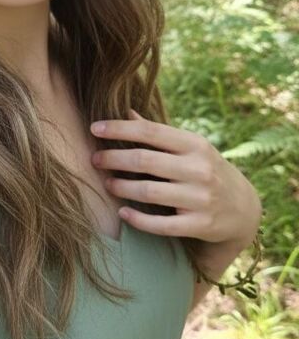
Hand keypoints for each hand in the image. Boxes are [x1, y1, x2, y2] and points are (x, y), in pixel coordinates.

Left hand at [90, 108, 261, 246]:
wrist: (243, 208)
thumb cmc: (206, 171)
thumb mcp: (191, 148)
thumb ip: (159, 133)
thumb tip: (126, 112)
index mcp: (195, 145)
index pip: (150, 132)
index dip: (119, 129)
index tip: (94, 128)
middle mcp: (199, 169)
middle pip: (145, 161)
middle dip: (114, 159)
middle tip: (94, 159)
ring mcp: (200, 199)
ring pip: (149, 192)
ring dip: (121, 187)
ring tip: (106, 183)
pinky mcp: (199, 225)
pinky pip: (160, 225)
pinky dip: (137, 219)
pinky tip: (122, 212)